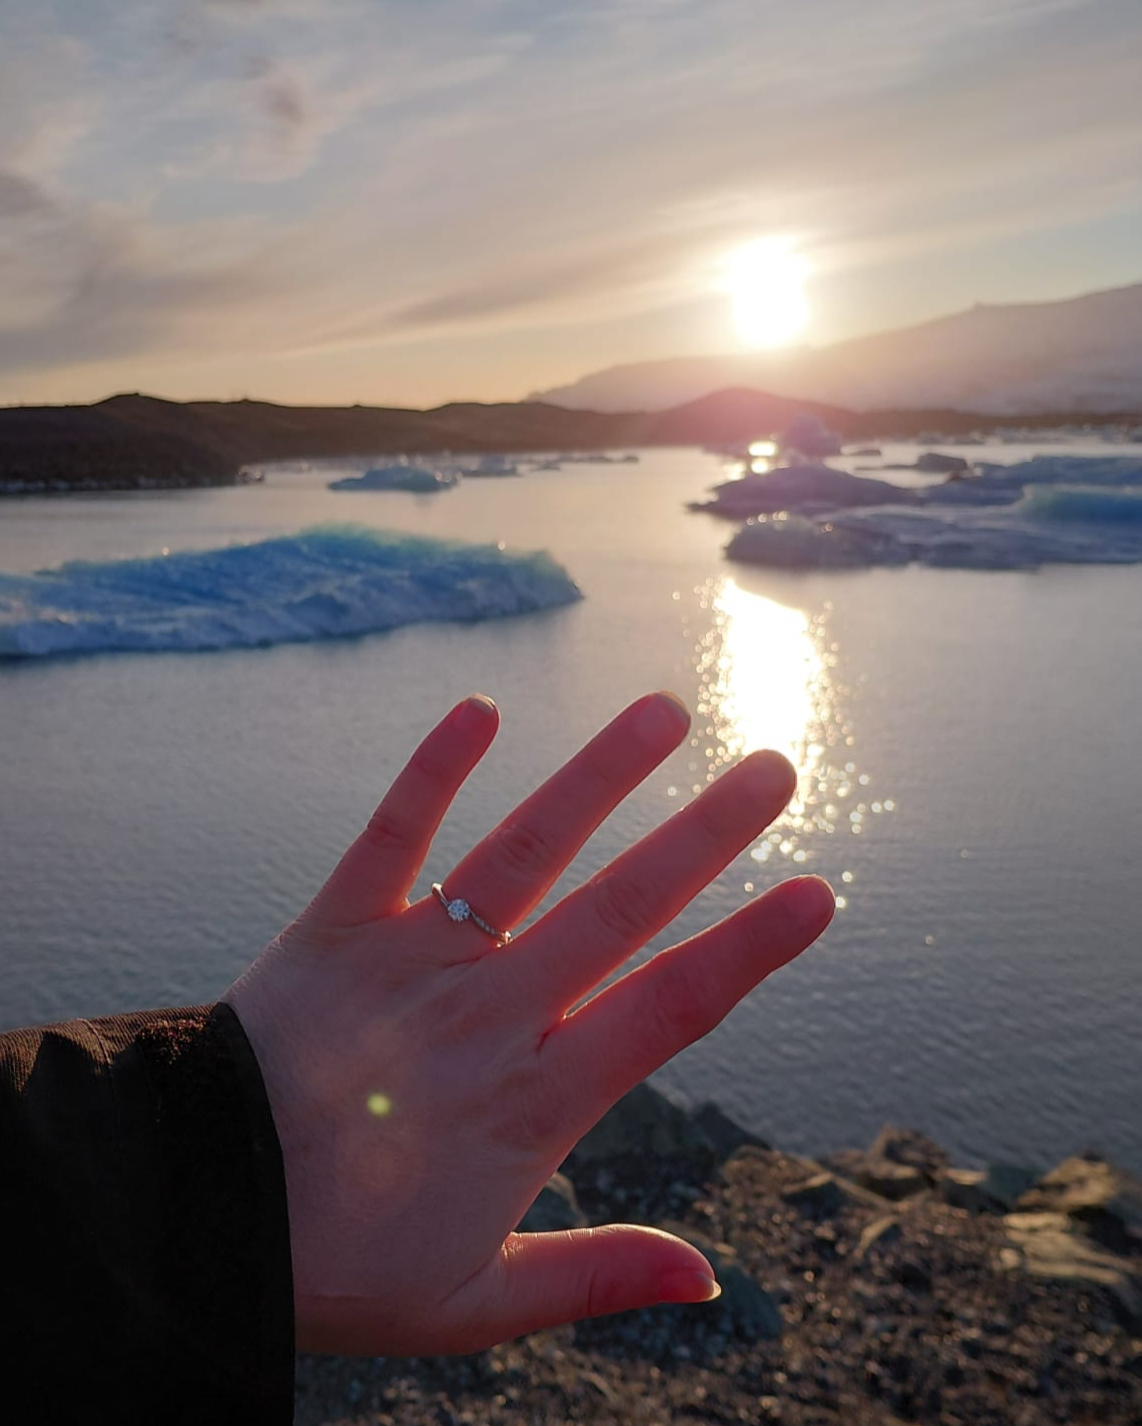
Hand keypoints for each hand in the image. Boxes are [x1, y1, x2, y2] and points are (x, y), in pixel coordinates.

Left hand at [224, 692, 833, 1355]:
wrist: (194, 1212)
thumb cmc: (335, 1265)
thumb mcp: (475, 1301)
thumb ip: (595, 1277)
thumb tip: (710, 1280)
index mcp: (534, 1099)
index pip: (669, 1007)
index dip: (749, 948)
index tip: (817, 892)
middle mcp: (489, 1011)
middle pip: (620, 907)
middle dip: (705, 836)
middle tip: (773, 769)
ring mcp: (416, 957)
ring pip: (526, 852)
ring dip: (599, 778)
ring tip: (663, 713)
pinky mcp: (340, 925)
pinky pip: (394, 832)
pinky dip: (435, 769)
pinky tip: (481, 708)